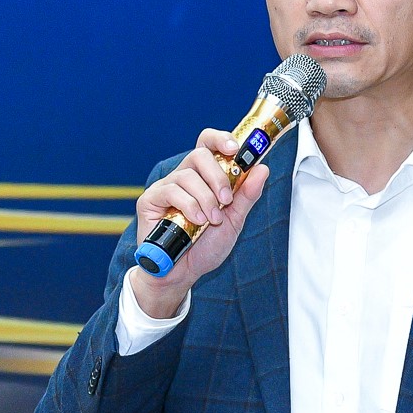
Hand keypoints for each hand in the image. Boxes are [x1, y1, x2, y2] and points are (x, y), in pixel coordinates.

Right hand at [128, 129, 268, 316]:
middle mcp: (184, 178)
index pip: (209, 144)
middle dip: (218, 176)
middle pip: (199, 154)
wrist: (183, 274)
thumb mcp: (234, 221)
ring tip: (212, 220)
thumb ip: (246, 196)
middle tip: (226, 200)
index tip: (235, 148)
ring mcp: (166, 187)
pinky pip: (171, 191)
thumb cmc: (205, 247)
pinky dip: (189, 206)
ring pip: (187, 175)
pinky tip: (195, 221)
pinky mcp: (150, 200)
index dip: (220, 139)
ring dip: (206, 199)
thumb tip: (262, 169)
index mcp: (204, 178)